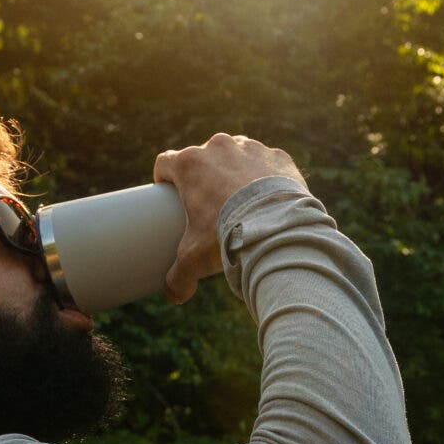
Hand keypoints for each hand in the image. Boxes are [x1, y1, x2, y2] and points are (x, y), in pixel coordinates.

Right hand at [152, 133, 310, 303]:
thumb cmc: (229, 237)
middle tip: (209, 204)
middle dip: (204, 177)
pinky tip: (269, 197)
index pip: (165, 162)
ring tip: (242, 200)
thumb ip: (178, 277)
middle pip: (203, 158)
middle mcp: (219, 147)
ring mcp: (251, 148)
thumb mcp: (196, 259)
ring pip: (236, 156)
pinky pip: (268, 162)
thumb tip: (173, 296)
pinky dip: (267, 176)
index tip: (170, 194)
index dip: (164, 178)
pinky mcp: (279, 156)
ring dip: (235, 172)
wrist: (279, 229)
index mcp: (190, 164)